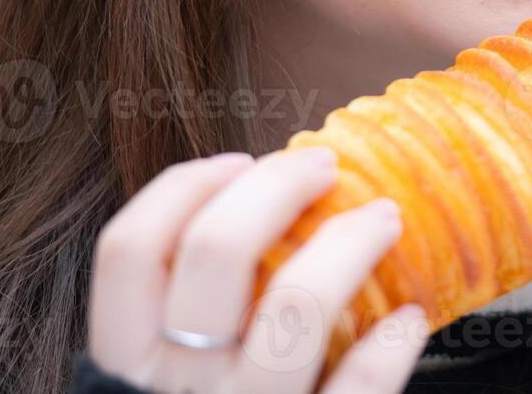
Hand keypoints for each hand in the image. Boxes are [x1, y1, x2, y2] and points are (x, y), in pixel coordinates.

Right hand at [88, 148, 426, 393]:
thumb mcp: (159, 390)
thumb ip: (185, 322)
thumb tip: (260, 209)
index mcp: (123, 367)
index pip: (129, 248)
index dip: (187, 186)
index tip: (242, 161)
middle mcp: (171, 391)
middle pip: (216, 249)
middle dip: (280, 187)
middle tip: (325, 168)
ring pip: (294, 305)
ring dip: (350, 245)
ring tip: (385, 220)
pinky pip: (356, 389)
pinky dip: (391, 346)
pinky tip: (408, 322)